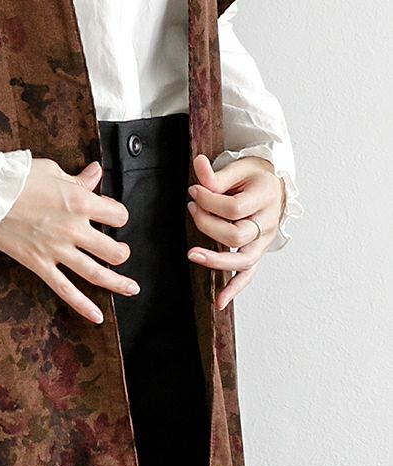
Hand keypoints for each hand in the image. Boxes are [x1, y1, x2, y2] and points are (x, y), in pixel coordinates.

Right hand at [0, 157, 140, 324]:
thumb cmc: (17, 177)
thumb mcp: (53, 170)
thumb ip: (78, 179)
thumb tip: (96, 172)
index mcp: (80, 202)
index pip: (118, 214)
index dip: (118, 214)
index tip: (110, 215)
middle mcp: (74, 228)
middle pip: (113, 250)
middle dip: (121, 251)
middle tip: (120, 250)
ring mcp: (57, 249)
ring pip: (96, 273)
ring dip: (118, 282)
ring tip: (131, 287)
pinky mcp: (39, 263)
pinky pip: (65, 289)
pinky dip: (82, 305)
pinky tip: (97, 316)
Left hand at [185, 153, 285, 310]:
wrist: (273, 184)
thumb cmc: (254, 176)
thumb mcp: (238, 167)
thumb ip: (217, 174)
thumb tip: (198, 165)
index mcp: (265, 199)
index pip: (234, 208)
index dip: (209, 201)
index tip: (194, 191)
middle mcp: (267, 224)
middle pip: (236, 235)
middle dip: (207, 223)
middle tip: (192, 208)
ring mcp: (264, 241)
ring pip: (243, 259)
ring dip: (216, 260)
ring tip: (192, 255)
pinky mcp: (257, 251)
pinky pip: (249, 274)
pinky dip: (235, 288)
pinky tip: (220, 300)